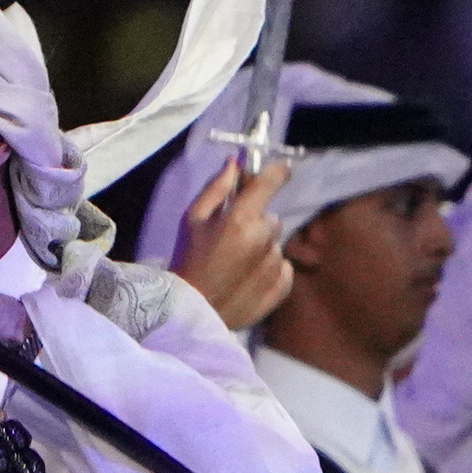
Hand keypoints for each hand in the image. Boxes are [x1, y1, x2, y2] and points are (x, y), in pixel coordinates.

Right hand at [173, 154, 296, 328]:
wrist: (192, 309)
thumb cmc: (188, 259)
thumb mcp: (193, 218)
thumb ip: (217, 188)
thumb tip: (235, 163)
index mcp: (242, 219)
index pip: (270, 183)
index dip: (277, 173)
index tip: (281, 170)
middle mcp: (264, 238)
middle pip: (270, 218)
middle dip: (256, 222)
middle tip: (233, 236)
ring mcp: (276, 264)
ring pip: (275, 244)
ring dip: (261, 247)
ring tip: (237, 262)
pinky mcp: (282, 285)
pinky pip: (283, 266)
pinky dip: (270, 268)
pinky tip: (249, 276)